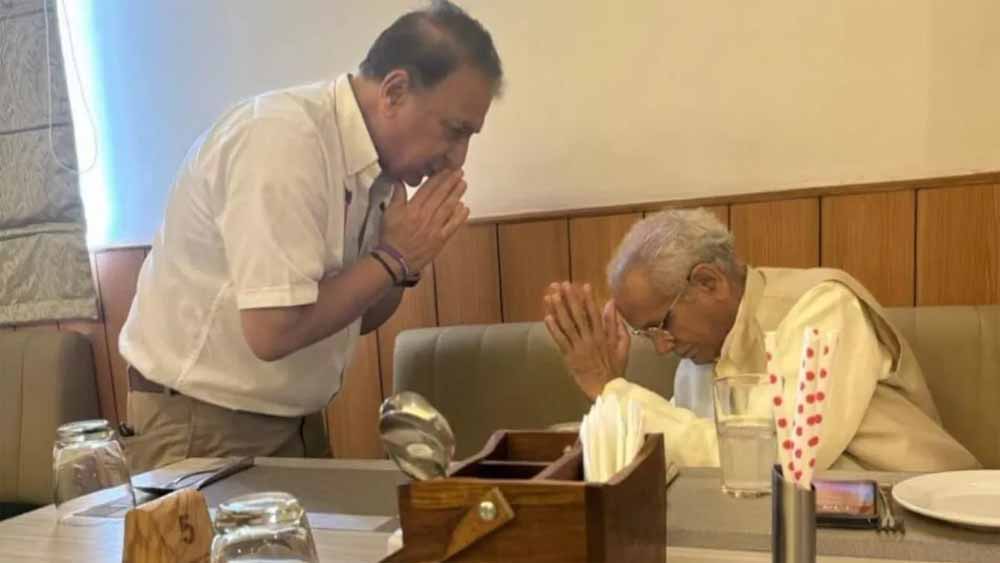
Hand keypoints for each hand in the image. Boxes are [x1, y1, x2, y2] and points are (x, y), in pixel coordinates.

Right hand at [380, 169, 468, 270]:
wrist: (395, 260)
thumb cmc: (391, 236)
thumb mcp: (389, 212)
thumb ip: (396, 195)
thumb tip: (399, 179)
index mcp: (413, 208)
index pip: (429, 189)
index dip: (439, 178)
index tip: (446, 170)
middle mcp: (426, 215)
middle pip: (441, 196)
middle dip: (451, 182)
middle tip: (459, 172)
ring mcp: (435, 228)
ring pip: (448, 208)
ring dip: (457, 195)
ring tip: (463, 184)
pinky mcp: (440, 239)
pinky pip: (452, 226)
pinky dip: (459, 217)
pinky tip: (465, 208)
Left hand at [543, 282, 629, 399]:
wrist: (607, 388)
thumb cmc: (615, 367)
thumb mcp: (623, 344)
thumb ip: (617, 324)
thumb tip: (611, 304)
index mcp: (603, 335)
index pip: (594, 313)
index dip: (588, 298)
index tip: (583, 285)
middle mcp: (590, 339)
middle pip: (578, 315)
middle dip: (569, 299)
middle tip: (562, 285)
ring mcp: (578, 347)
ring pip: (567, 325)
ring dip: (558, 309)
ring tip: (551, 296)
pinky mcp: (569, 356)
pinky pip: (560, 340)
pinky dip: (553, 329)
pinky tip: (547, 317)